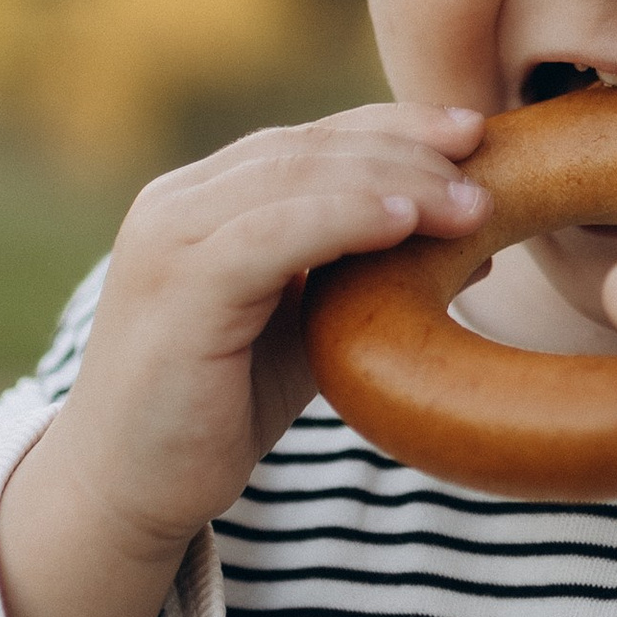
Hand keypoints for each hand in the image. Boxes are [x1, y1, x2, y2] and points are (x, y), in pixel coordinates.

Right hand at [0, 104, 487, 616]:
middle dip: (406, 147)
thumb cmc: (218, 407)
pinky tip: (405, 224)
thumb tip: (473, 237)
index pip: (311, 140)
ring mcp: (169, 240)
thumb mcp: (305, 327)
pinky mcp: (176, 289)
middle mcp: (178, 203)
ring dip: (394, 180)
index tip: (473, 133)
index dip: (393, 126)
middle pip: (309, 147)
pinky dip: (344, 218)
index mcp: (203, 199)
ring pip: (296, 177)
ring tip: (470, 203)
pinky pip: (272, 233)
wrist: (129, 489)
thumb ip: (364, 273)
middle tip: (487, 161)